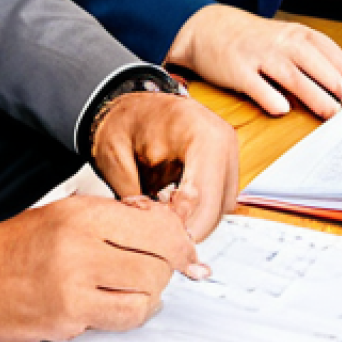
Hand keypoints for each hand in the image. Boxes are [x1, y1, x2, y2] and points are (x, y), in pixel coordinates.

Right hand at [0, 194, 198, 341]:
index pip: (155, 225)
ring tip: (136, 286)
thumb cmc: (15, 244)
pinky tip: (119, 304)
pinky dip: (131, 314)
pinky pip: (122, 320)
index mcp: (82, 213)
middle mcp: (80, 245)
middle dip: (167, 267)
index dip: (181, 240)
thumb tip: (163, 224)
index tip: (189, 251)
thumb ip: (112, 218)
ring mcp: (74, 285)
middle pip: (158, 261)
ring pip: (147, 294)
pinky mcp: (68, 318)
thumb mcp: (64, 212)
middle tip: (160, 267)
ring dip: (151, 294)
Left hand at [91, 91, 237, 241]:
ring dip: (194, 219)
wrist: (130, 99)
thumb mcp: (115, 156)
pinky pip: (218, 197)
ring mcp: (227, 149)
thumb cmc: (123, 119)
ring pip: (220, 205)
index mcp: (198, 131)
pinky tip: (171, 208)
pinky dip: (197, 208)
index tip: (163, 242)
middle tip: (160, 239)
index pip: (202, 194)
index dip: (184, 225)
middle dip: (189, 226)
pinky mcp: (224, 161)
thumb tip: (144, 233)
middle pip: (217, 205)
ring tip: (162, 220)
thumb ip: (130, 195)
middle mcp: (221, 139)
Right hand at [167, 4, 341, 118]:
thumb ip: (316, 59)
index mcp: (297, 34)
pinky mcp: (237, 69)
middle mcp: (280, 42)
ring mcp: (258, 55)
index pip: (331, 53)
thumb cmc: (255, 39)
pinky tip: (282, 109)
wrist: (208, 27)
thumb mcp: (287, 39)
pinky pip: (256, 86)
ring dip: (315, 96)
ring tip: (332, 114)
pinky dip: (271, 98)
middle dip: (340, 87)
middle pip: (316, 65)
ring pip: (292, 76)